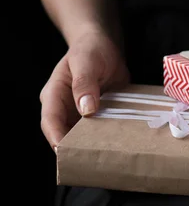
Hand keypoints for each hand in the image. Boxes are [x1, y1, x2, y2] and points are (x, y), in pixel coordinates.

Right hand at [40, 28, 129, 150]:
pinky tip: (119, 143)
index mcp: (54, 95)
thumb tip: (86, 110)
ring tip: (107, 155)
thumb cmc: (91, 49)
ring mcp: (81, 112)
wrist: (104, 45)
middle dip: (76, 148)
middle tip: (91, 161)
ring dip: (93, 144)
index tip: (68, 152)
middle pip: (65, 134)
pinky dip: (107, 136)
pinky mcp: (97, 114)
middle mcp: (65, 107)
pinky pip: (100, 129)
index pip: (51, 122)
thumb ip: (84, 84)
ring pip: (83, 135)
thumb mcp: (86, 61)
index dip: (57, 139)